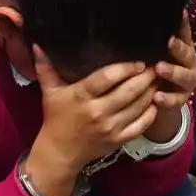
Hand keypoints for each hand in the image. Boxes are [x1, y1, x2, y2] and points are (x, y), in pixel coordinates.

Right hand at [30, 49, 157, 180]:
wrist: (60, 152)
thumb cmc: (56, 118)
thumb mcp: (50, 91)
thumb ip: (46, 67)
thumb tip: (38, 43)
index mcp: (81, 96)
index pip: (108, 77)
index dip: (126, 68)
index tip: (139, 61)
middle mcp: (97, 112)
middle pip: (128, 91)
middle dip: (145, 77)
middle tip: (155, 66)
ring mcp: (110, 128)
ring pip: (138, 106)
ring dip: (151, 92)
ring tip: (157, 79)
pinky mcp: (118, 140)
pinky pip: (141, 125)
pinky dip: (151, 113)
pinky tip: (155, 101)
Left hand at [151, 15, 195, 113]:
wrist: (162, 96)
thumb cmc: (157, 65)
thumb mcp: (156, 51)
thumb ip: (153, 38)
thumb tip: (139, 15)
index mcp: (184, 47)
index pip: (185, 33)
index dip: (183, 24)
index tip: (180, 14)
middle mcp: (189, 62)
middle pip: (187, 53)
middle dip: (178, 48)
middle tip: (169, 42)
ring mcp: (188, 81)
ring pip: (184, 76)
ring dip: (173, 72)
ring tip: (159, 69)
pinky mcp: (182, 99)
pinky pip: (176, 100)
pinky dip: (167, 99)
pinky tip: (156, 97)